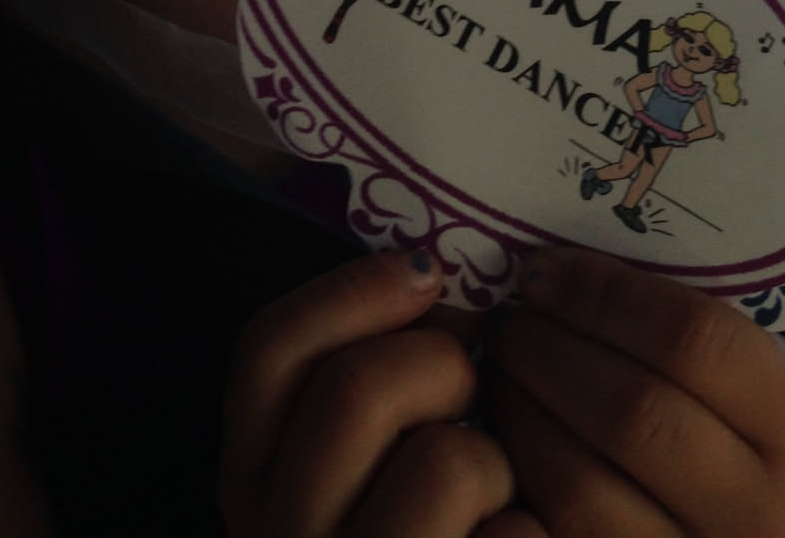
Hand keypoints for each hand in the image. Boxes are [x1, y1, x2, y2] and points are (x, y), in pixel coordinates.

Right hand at [221, 250, 542, 537]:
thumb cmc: (406, 530)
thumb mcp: (350, 458)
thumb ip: (367, 374)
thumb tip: (433, 274)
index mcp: (251, 479)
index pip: (269, 349)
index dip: (353, 290)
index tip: (425, 272)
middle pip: (360, 388)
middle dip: (444, 366)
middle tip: (469, 392)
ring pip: (446, 462)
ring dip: (496, 463)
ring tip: (491, 498)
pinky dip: (533, 536)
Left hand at [485, 248, 784, 537]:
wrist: (782, 519)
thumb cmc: (747, 406)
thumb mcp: (758, 347)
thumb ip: (691, 295)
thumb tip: (574, 228)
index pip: (693, 339)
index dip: (603, 294)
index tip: (543, 267)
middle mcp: (768, 515)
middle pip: (632, 414)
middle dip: (549, 350)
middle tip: (507, 315)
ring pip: (582, 490)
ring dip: (520, 413)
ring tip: (499, 367)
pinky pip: (560, 536)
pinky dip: (519, 476)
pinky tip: (504, 431)